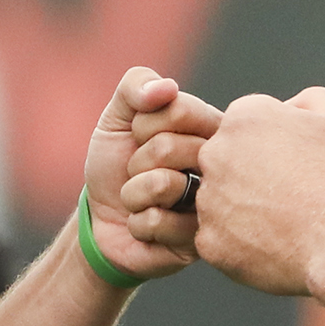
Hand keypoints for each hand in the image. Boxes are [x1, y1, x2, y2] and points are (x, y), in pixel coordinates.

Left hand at [122, 80, 224, 259]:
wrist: (103, 222)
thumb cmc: (117, 164)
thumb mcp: (117, 118)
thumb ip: (136, 85)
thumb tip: (166, 87)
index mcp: (210, 128)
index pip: (179, 108)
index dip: (143, 125)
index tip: (140, 138)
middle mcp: (221, 165)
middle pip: (168, 146)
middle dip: (136, 162)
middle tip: (141, 173)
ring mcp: (215, 204)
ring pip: (162, 184)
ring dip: (133, 194)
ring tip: (144, 201)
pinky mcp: (201, 240)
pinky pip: (156, 221)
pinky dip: (138, 224)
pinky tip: (150, 227)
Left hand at [192, 87, 324, 322]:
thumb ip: (308, 100)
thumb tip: (290, 107)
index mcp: (244, 118)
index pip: (248, 124)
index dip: (277, 143)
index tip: (297, 162)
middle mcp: (215, 154)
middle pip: (228, 159)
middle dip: (253, 172)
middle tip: (291, 193)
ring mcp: (208, 201)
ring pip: (222, 200)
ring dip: (245, 207)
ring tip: (285, 221)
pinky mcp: (209, 242)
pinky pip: (221, 239)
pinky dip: (242, 243)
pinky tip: (274, 244)